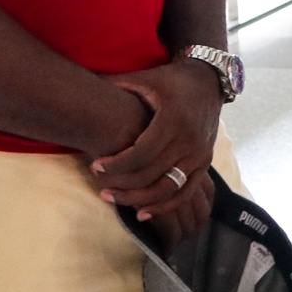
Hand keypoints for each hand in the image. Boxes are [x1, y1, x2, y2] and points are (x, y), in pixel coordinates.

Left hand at [90, 59, 222, 241]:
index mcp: (173, 118)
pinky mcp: (205, 163)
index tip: (96, 166)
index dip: (117, 164)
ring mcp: (200, 154)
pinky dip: (164, 207)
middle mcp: (189, 139)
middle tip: (100, 188)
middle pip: (152, 174)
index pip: (142, 152)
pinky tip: (142, 213)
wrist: (209, 81)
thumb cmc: (170, 81)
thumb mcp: (144, 78)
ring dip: (139, 199)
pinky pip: (185, 193)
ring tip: (114, 199)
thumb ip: (115, 84)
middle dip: (123, 185)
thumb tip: (82, 85)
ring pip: (168, 188)